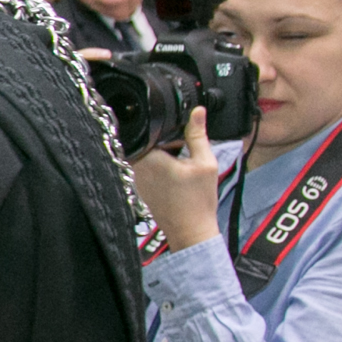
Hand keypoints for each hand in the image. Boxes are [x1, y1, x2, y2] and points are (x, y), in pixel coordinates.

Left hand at [128, 108, 224, 251]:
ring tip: (180, 161)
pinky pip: (146, 166)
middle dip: (164, 138)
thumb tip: (197, 111)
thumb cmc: (197, 201)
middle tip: (183, 148)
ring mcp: (136, 178)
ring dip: (162, 151)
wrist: (191, 230)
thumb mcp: (205, 162)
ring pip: (146, 152)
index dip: (162, 123)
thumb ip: (198, 134)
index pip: (147, 128)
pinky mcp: (139, 187)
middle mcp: (136, 167)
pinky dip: (160, 164)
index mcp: (148, 157)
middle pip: (145, 139)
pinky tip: (175, 173)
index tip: (175, 128)